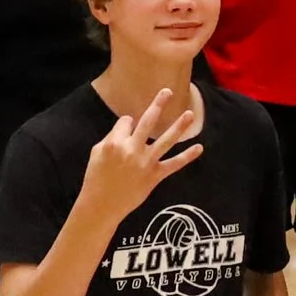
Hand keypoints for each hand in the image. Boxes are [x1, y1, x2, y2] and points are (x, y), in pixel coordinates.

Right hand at [81, 89, 203, 225]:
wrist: (101, 204)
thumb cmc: (96, 177)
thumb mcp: (97, 152)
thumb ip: (113, 136)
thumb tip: (129, 123)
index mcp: (115, 142)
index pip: (127, 122)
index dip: (127, 124)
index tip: (127, 130)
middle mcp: (132, 150)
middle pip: (147, 122)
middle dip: (158, 104)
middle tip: (168, 91)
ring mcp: (145, 162)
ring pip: (165, 140)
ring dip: (179, 126)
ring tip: (190, 113)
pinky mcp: (155, 176)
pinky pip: (174, 164)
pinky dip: (187, 157)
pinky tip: (199, 148)